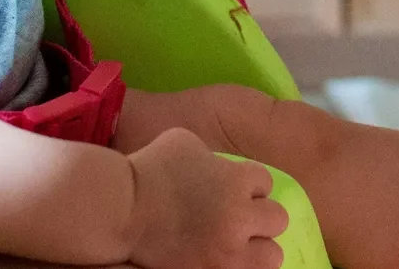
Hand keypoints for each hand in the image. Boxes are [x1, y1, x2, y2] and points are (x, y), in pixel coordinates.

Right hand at [126, 128, 287, 268]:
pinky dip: (238, 265)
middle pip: (277, 219)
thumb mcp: (186, 142)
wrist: (121, 210)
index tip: (231, 189)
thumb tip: (220, 168)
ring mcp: (228, 252)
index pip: (266, 183)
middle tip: (238, 218)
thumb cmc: (149, 169)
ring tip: (238, 245)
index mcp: (237, 180)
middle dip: (259, 217)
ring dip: (258, 248)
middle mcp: (240, 218)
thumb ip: (214, 156)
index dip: (249, 185)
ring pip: (272, 256)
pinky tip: (223, 258)